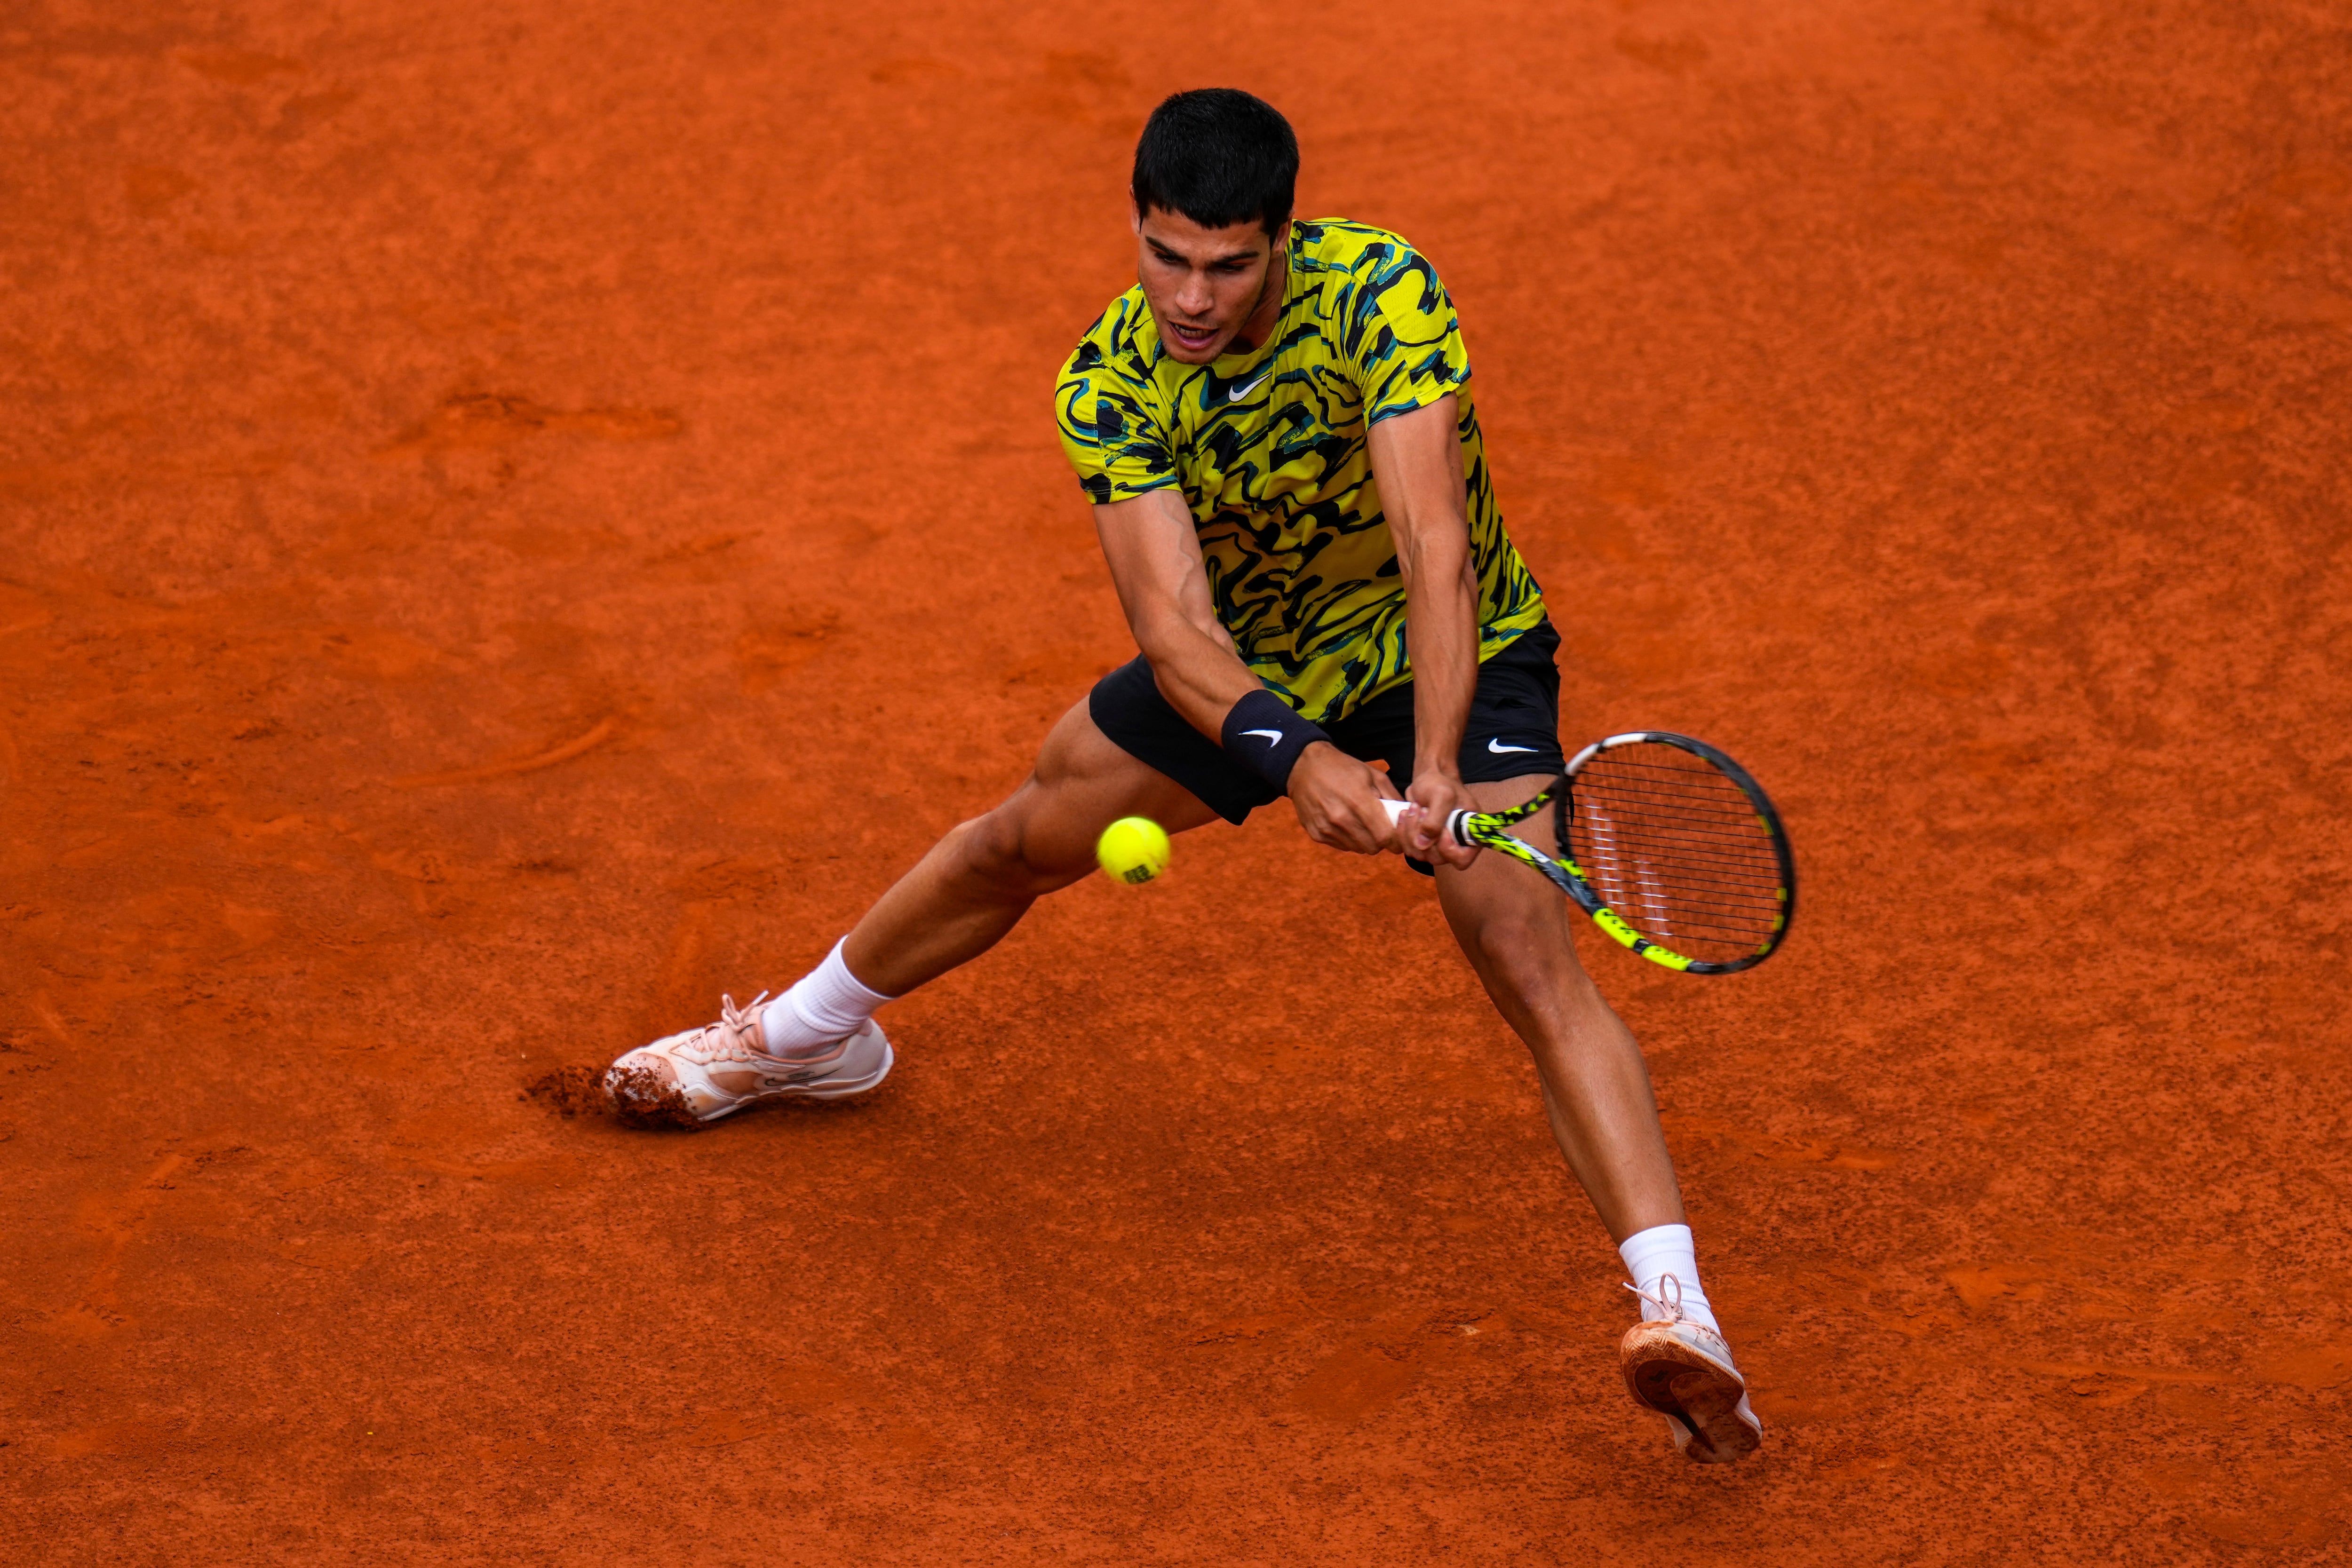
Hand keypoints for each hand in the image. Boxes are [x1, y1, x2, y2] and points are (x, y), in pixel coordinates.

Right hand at [1286, 743, 1401, 854]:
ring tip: (1362, 823)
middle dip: (1381, 841)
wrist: (1304, 767)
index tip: (1397, 836)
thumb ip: (1392, 797)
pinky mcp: (1316, 833)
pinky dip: (1348, 839)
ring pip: (1358, 848)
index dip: (1396, 840)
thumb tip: (1407, 816)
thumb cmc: (1342, 768)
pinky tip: (1345, 823)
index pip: (1385, 837)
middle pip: (1373, 847)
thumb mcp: (1373, 775)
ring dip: (1365, 840)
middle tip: (1380, 828)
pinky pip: (1342, 846)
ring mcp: (1327, 828)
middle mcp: (1341, 818)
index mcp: (1359, 801)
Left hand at [1395, 768, 1479, 869]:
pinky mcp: (1422, 843)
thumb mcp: (1442, 795)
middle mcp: (1455, 844)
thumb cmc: (1441, 784)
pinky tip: (1405, 814)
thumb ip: (1435, 820)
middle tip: (1421, 810)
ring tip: (1413, 808)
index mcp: (1470, 834)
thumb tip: (1423, 844)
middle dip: (1423, 834)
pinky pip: (1409, 848)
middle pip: (1437, 858)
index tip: (1440, 829)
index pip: (1462, 859)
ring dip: (1411, 832)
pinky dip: (1403, 832)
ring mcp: (1438, 846)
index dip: (1448, 849)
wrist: (1428, 780)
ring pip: (1420, 854)